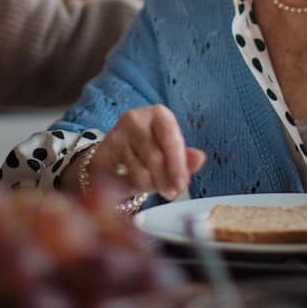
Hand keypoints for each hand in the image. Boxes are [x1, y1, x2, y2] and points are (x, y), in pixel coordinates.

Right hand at [68, 105, 205, 200]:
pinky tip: (137, 184)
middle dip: (165, 178)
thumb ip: (185, 157)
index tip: (182, 184)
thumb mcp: (169, 152)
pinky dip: (133, 186)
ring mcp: (118, 133)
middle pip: (155, 155)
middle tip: (172, 193)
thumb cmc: (148, 150)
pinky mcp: (105, 150)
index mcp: (159, 114)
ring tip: (155, 187)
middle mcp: (136, 118)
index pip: (171, 138)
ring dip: (150, 184)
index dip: (177, 164)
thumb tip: (200, 159)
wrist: (114, 153)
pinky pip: (123, 176)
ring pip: (139, 169)